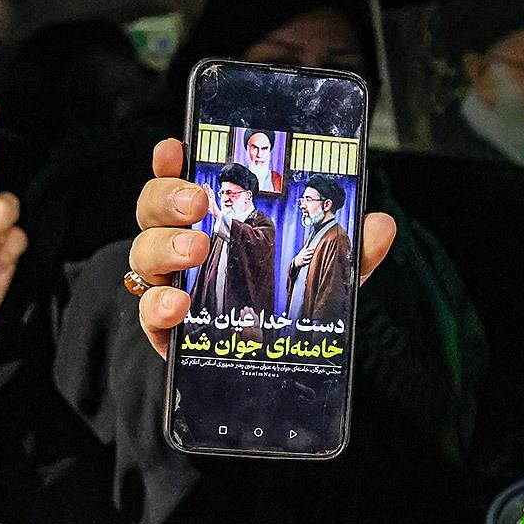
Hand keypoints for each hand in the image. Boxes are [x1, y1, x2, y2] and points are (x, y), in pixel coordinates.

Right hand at [131, 138, 397, 358]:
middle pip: (153, 208)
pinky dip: (158, 304)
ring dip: (165, 245)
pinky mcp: (163, 329)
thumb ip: (347, 251)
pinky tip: (179, 304)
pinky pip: (146, 309)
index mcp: (211, 222)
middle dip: (169, 196)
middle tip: (197, 201)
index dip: (171, 161)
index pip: (181, 180)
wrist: (255, 377)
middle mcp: (180, 248)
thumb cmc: (279, 311)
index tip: (175, 146)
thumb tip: (380, 224)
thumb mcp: (318, 277)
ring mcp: (167, 286)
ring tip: (197, 249)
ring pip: (143, 253)